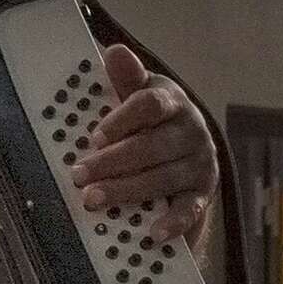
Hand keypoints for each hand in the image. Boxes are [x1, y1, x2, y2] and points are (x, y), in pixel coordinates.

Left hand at [75, 45, 217, 244]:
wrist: (190, 148)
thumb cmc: (153, 120)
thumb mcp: (139, 94)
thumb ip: (125, 78)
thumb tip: (113, 51)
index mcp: (171, 100)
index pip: (148, 105)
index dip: (122, 120)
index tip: (94, 137)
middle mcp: (191, 129)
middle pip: (151, 146)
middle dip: (112, 163)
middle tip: (79, 176)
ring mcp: (199, 162)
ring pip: (163, 178)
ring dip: (127, 191)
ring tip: (93, 200)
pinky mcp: (204, 192)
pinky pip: (190, 209)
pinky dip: (173, 222)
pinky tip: (152, 232)